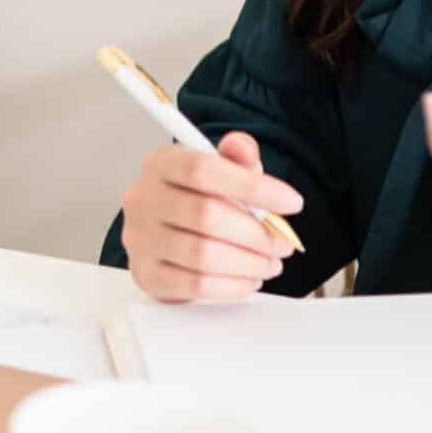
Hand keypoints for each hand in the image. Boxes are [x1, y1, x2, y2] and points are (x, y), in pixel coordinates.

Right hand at [119, 132, 305, 303]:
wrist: (163, 235)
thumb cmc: (196, 199)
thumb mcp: (220, 170)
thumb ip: (236, 157)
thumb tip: (242, 147)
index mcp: (160, 164)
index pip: (204, 169)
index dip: (253, 187)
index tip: (291, 202)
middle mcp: (142, 199)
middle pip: (206, 215)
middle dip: (256, 234)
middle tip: (283, 244)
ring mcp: (140, 239)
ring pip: (202, 255)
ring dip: (248, 263)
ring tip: (270, 263)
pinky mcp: (147, 275)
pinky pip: (195, 285)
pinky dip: (231, 286)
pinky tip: (248, 280)